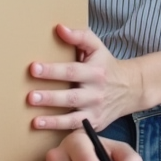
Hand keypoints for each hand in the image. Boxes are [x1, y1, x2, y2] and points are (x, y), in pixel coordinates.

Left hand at [28, 24, 143, 130]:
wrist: (131, 88)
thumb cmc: (106, 65)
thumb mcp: (97, 47)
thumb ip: (79, 36)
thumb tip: (59, 28)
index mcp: (95, 72)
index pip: (71, 71)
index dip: (53, 70)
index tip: (33, 68)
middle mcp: (96, 93)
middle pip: (71, 96)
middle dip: (50, 97)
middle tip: (30, 97)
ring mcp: (95, 111)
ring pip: (73, 118)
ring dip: (53, 120)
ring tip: (35, 120)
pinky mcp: (94, 124)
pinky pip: (76, 129)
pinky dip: (61, 131)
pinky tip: (45, 130)